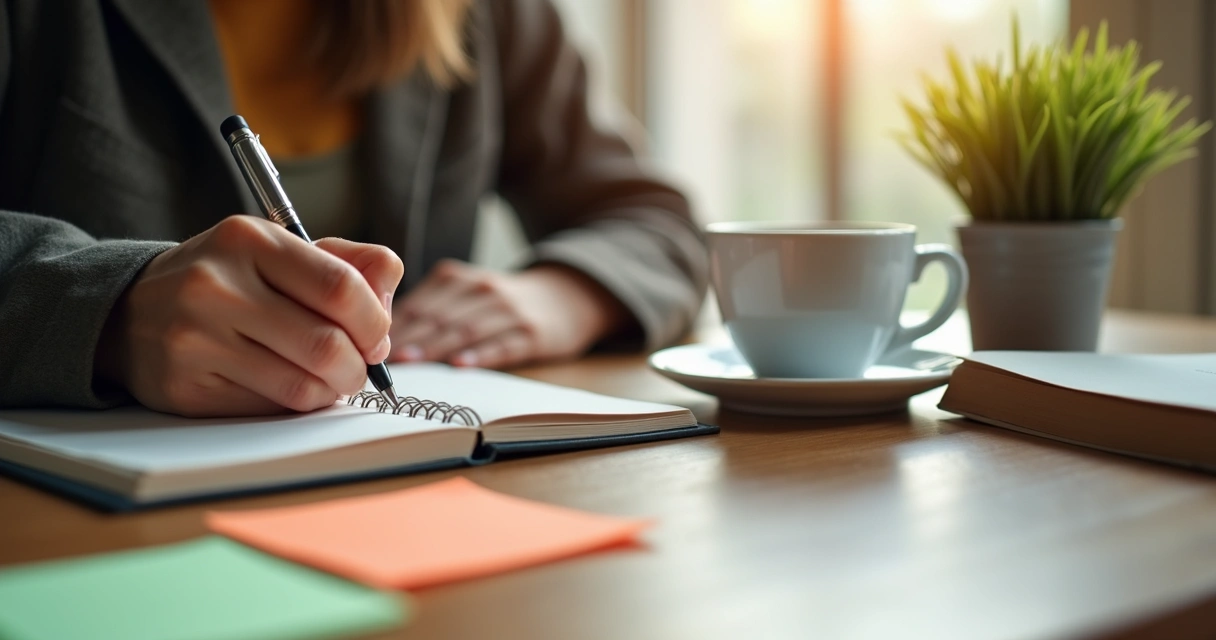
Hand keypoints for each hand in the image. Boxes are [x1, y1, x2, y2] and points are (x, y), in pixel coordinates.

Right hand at [95, 216, 402, 416]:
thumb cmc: (227, 280)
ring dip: (332, 390)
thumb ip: (345, 260)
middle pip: (327, 345)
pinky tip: (289, 386)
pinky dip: (296, 403)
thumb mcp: (278, 250)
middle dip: (359, 367)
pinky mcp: (186, 387)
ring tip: (329, 379)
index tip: (377, 337)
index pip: (341, 287)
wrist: (130, 311)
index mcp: (249, 241)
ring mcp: (196, 339)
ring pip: (303, 386)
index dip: (375, 321)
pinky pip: (270, 408)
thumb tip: (389, 286)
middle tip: (359, 368)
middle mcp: (216, 286)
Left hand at [389, 260, 628, 368]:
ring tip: (408, 363)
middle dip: (406, 338)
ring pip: (464, 329)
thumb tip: (380, 341)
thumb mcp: (466, 294)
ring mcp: (508, 310)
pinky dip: (480, 354)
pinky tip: (460, 365)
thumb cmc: (503, 303)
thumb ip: (430, 311)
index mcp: (457, 279)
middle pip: (436, 316)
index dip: (391, 325)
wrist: (567, 296)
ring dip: (434, 347)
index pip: (418, 303)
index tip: (363, 344)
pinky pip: (502, 344)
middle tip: (374, 359)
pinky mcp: (532, 332)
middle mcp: (481, 289)